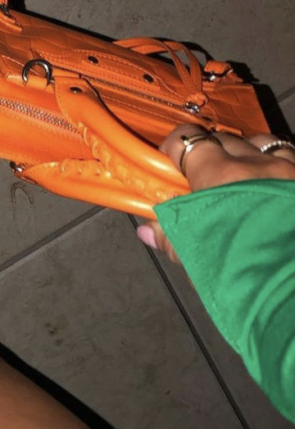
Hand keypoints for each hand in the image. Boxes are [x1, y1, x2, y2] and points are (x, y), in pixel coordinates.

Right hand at [138, 125, 294, 262]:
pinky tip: (272, 185)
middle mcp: (255, 165)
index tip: (169, 163)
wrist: (292, 288)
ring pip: (261, 144)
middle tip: (204, 180)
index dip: (175, 150)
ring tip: (243, 177)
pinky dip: (277, 165)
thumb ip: (171, 238)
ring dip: (248, 154)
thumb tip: (148, 231)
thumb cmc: (245, 275)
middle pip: (224, 139)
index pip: (187, 141)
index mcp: (219, 177)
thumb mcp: (198, 260)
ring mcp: (287, 171)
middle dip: (211, 153)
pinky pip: (289, 158)